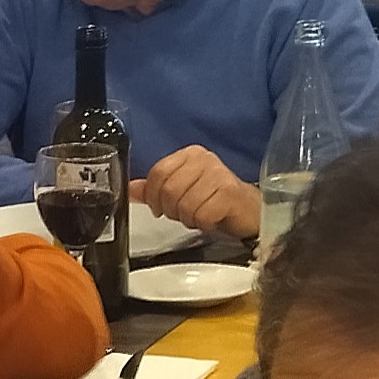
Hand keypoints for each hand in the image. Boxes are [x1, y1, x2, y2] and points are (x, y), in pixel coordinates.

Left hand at [136, 146, 259, 236]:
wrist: (249, 211)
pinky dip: (204, 223)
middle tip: (184, 214)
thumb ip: (154, 189)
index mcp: (189, 155)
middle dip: (172, 210)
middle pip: (169, 190)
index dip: (153, 196)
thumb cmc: (214, 201)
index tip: (159, 208)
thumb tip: (128, 189)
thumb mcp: (181, 192)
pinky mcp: (230, 193)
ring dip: (189, 218)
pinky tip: (212, 219)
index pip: (157, 173)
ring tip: (199, 215)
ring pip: (184, 204)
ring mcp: (219, 174)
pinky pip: (202, 215)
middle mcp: (204, 159)